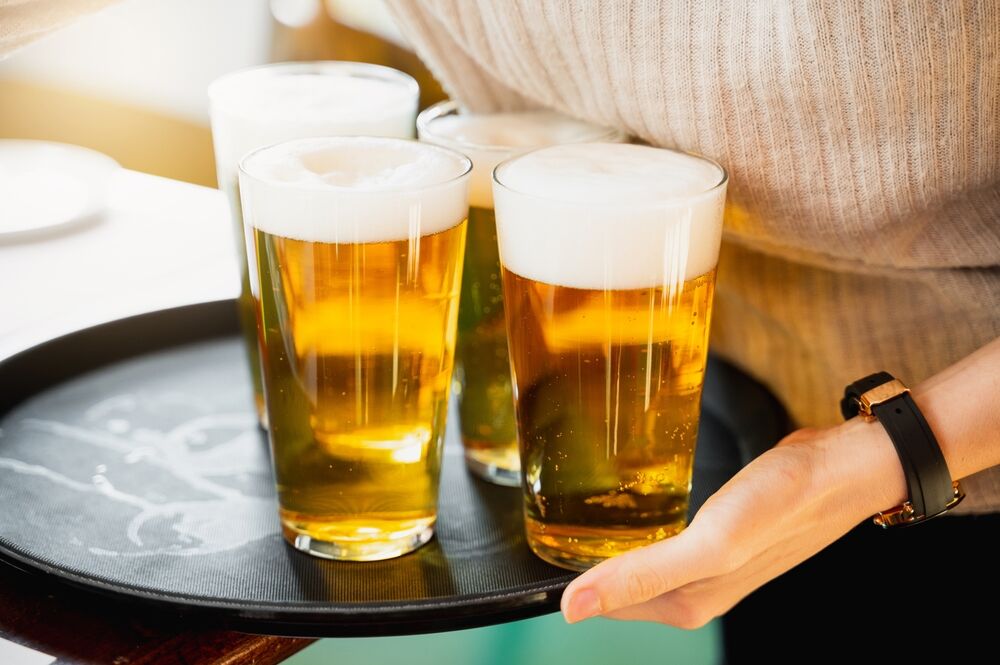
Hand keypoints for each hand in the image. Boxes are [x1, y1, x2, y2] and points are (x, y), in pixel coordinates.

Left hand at [560, 417, 907, 627]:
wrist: (842, 469)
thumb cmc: (784, 502)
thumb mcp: (710, 543)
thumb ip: (642, 575)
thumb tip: (573, 609)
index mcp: (684, 602)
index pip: (601, 600)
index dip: (566, 580)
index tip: (529, 550)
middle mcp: (692, 590)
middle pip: (617, 584)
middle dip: (582, 563)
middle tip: (545, 520)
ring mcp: (706, 564)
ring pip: (638, 563)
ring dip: (609, 546)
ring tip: (574, 516)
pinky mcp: (716, 536)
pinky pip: (661, 541)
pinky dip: (639, 530)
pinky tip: (632, 511)